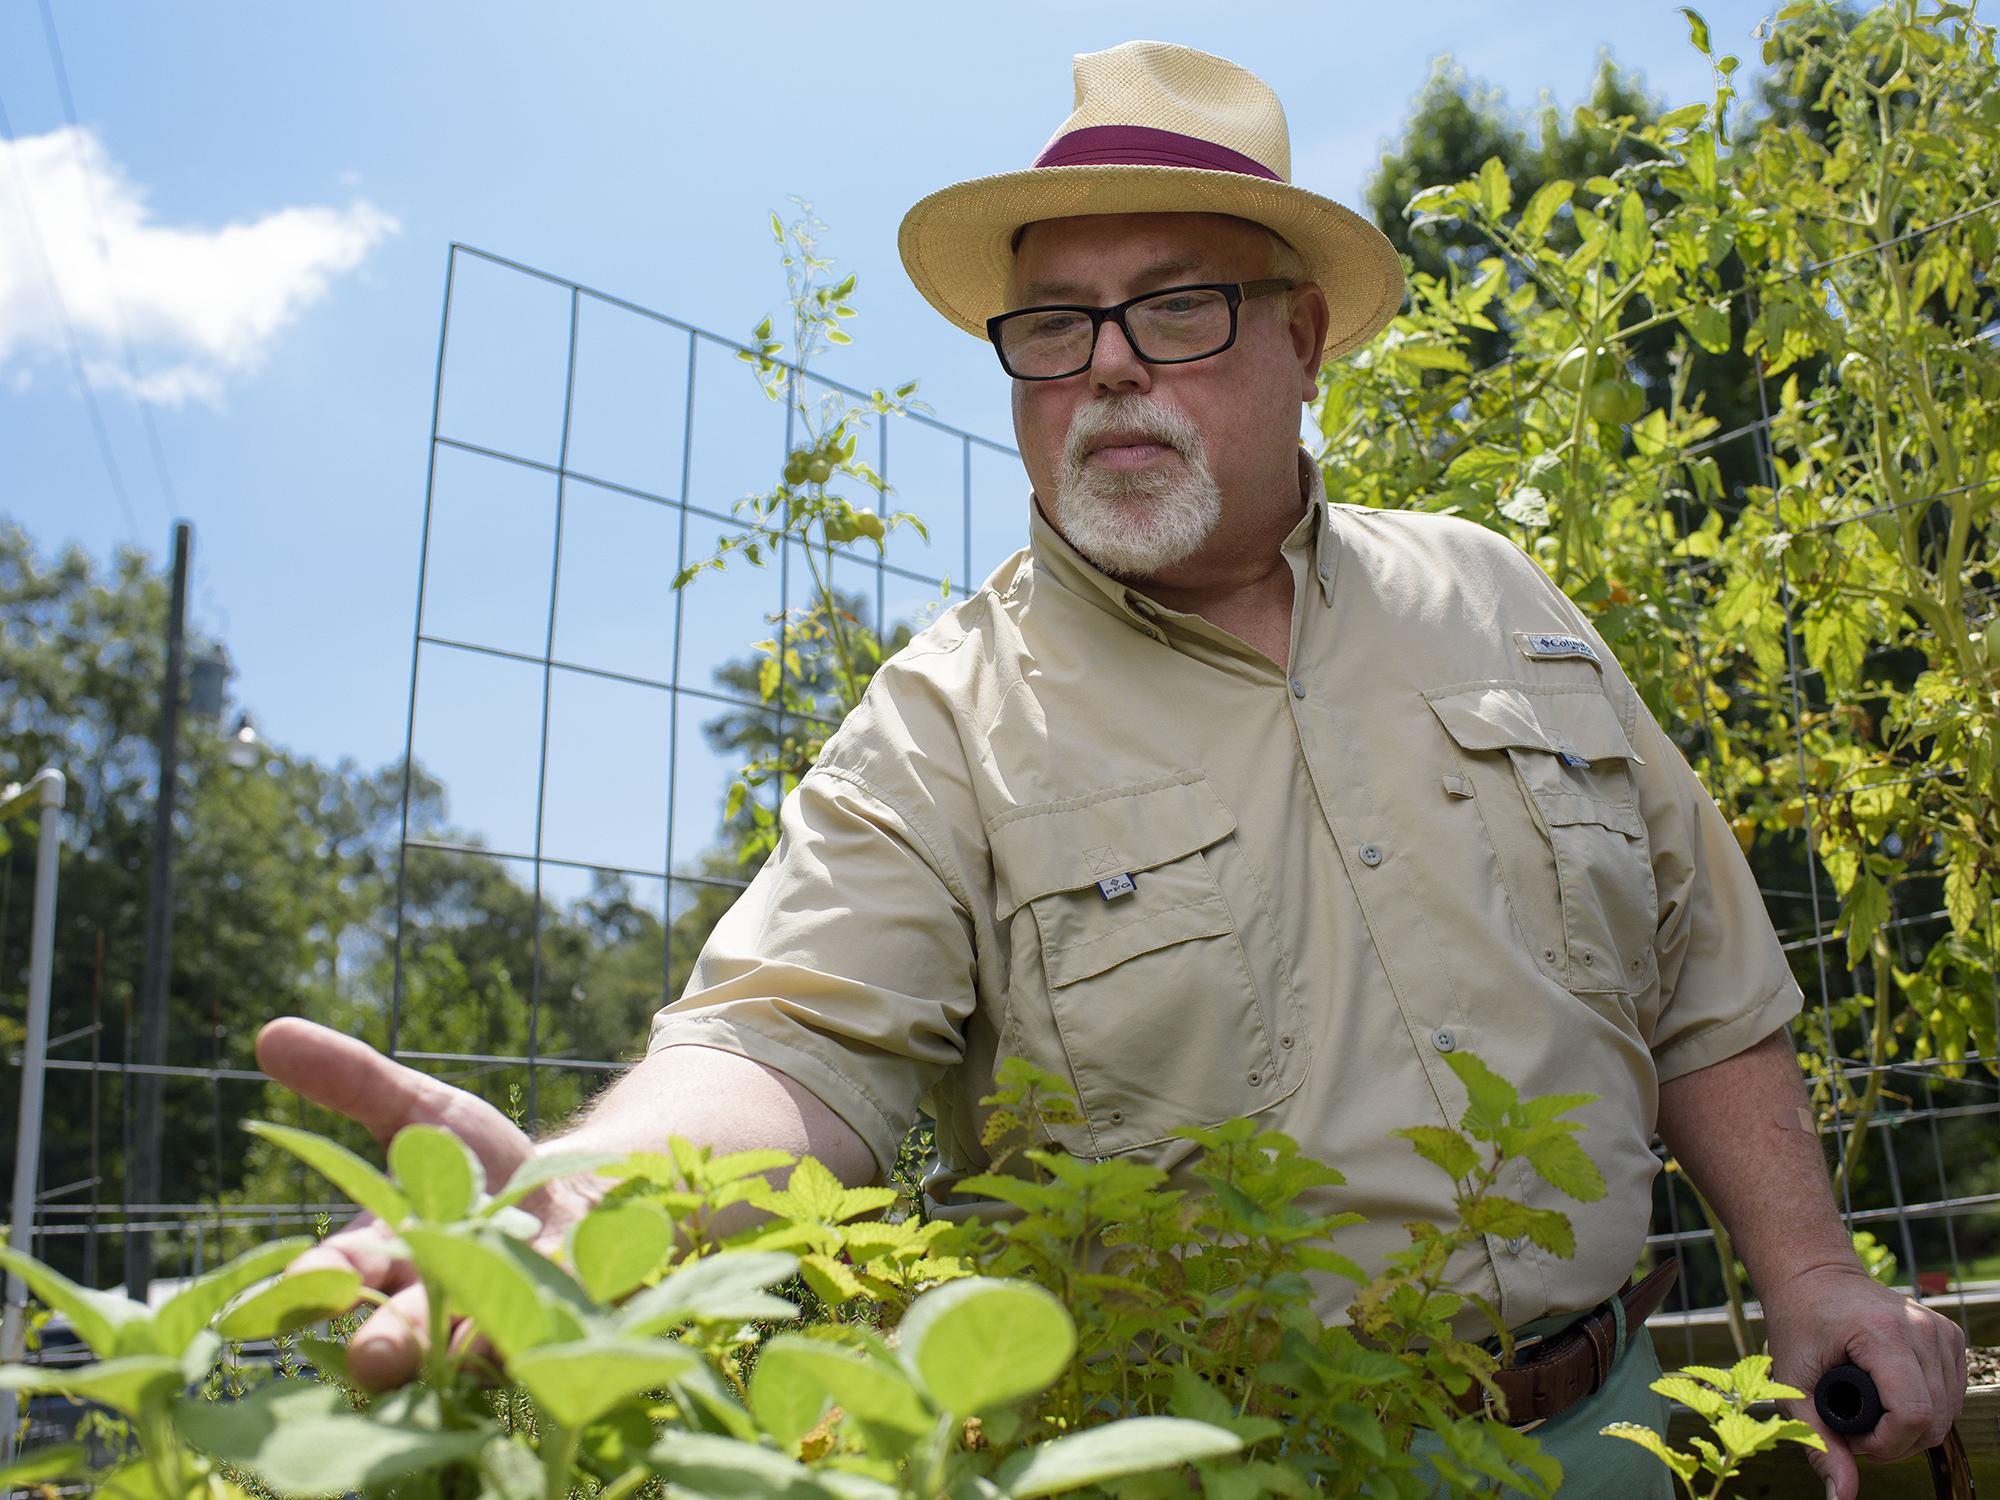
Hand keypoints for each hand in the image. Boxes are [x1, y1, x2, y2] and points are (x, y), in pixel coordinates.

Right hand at [254, 1018, 598, 1388]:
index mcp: (383, 1252)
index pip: (336, 1271)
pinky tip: (547, 1327)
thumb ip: (354, 1082)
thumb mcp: (423, 1110)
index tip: (309, 1279)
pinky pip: (551, 1336)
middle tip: (374, 1356)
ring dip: (467, 1349)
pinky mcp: (562, 1322)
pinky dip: (549, 1331)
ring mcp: (494, 1321)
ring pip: (471, 1348)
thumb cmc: (480, 1161)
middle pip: (398, 1329)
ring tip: (465, 1349)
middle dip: (387, 1341)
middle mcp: (431, 1301)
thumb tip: (269, 1031)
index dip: (318, 1280)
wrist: (580, 1192)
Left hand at [1760, 1261, 1966, 1499]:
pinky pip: (1952, 1395)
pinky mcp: (1950, 1335)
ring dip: (1910, 1428)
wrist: (1813, 1277)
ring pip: (1948, 1413)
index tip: (1851, 1438)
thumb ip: (1816, 1441)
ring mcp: (1941, 1330)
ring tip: (1869, 1410)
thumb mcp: (1792, 1383)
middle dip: (1895, 1441)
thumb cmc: (1797, 1326)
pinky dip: (1926, 1408)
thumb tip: (1842, 1497)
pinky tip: (1892, 1397)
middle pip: (1934, 1421)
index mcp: (1883, 1334)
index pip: (1913, 1414)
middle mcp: (1922, 1329)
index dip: (1886, 1444)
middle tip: (1854, 1426)